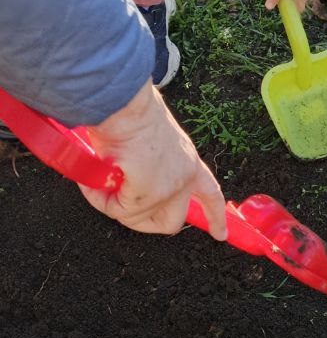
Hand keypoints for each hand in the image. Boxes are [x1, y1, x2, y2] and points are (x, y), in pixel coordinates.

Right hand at [80, 81, 226, 239]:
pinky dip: (100, 199)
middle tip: (120, 208)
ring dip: (113, 206)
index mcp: (188, 161)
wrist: (124, 102)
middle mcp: (186, 176)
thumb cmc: (129, 113)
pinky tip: (93, 181)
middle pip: (172, 221)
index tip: (221, 235)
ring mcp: (171, 187)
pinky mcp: (151, 193)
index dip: (215, 216)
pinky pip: (119, 210)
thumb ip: (148, 167)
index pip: (210, 193)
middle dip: (143, 222)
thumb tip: (124, 186)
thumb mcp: (148, 143)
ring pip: (138, 218)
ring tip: (99, 183)